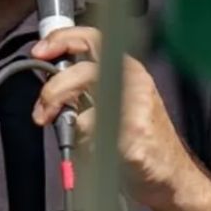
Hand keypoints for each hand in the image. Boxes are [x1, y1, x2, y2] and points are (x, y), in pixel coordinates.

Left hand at [30, 27, 189, 206]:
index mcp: (127, 69)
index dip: (61, 39)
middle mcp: (134, 81)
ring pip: (82, 112)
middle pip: (81, 72)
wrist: (171, 173)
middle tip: (42, 112)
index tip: (39, 52)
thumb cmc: (139, 136)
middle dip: (53, 92)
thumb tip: (47, 79)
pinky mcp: (133, 135)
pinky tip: (101, 151)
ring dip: (72, 128)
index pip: (91, 38)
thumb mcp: (116, 99)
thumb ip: (85, 85)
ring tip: (80, 138)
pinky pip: (93, 139)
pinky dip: (88, 149)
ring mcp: (136, 108)